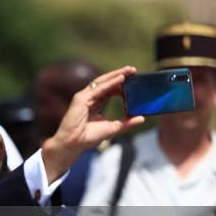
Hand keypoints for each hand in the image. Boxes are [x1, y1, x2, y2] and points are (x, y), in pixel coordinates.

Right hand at [42, 66, 144, 182]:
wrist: (73, 144)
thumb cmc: (88, 137)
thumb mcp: (112, 128)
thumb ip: (126, 123)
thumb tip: (141, 118)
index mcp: (95, 104)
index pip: (109, 90)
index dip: (121, 84)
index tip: (134, 81)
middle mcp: (89, 98)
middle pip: (106, 82)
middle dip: (120, 75)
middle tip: (134, 70)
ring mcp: (84, 97)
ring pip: (102, 82)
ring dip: (116, 75)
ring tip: (129, 70)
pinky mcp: (81, 99)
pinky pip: (98, 88)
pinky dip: (110, 83)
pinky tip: (120, 79)